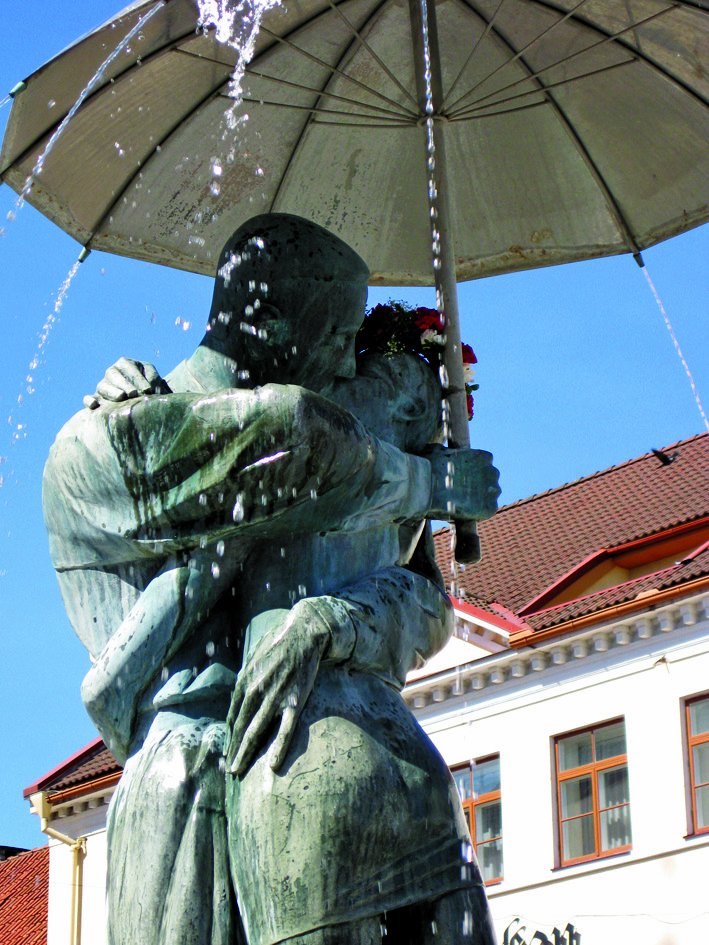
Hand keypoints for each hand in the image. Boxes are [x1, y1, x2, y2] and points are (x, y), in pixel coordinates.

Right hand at [83, 357, 169, 408]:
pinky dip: (89, 400)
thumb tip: (151, 389)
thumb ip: (155, 381)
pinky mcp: (97, 398)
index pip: (130, 368)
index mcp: (127, 364)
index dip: (139, 378)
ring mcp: (103, 385)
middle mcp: (113, 373)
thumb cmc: (152, 388)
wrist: (144, 400)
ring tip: (121, 397)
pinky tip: (94, 405)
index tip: (148, 390)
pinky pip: (88, 398)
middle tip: (134, 394)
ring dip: (111, 391)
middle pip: (114, 375)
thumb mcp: (155, 381)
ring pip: (103, 386)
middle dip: (124, 384)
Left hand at [225, 601, 330, 776]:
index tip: (227, 751)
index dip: (229, 736)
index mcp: (244, 681)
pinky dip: (278, 748)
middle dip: (233, 750)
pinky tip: (272, 765)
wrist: (305, 633)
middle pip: (240, 728)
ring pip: (256, 733)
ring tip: (238, 772)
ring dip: (245, 754)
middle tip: (229, 771)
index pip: (233, 716)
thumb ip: (246, 677)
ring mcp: (274, 698)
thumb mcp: (254, 657)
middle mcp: (255, 691)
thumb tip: (239, 695)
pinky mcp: (294, 702)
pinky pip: (285, 730)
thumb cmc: (279, 643)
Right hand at [426, 446, 500, 521]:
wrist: (427, 488)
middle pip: (489, 480)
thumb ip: (443, 451)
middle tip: (462, 493)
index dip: (473, 472)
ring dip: (480, 499)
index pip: (485, 464)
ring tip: (462, 504)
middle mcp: (492, 472)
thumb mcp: (435, 451)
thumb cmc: (429, 468)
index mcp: (483, 457)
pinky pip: (487, 511)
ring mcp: (492, 491)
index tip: (462, 479)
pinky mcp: (489, 509)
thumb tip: (438, 451)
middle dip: (478, 486)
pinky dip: (478, 513)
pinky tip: (465, 512)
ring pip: (490, 496)